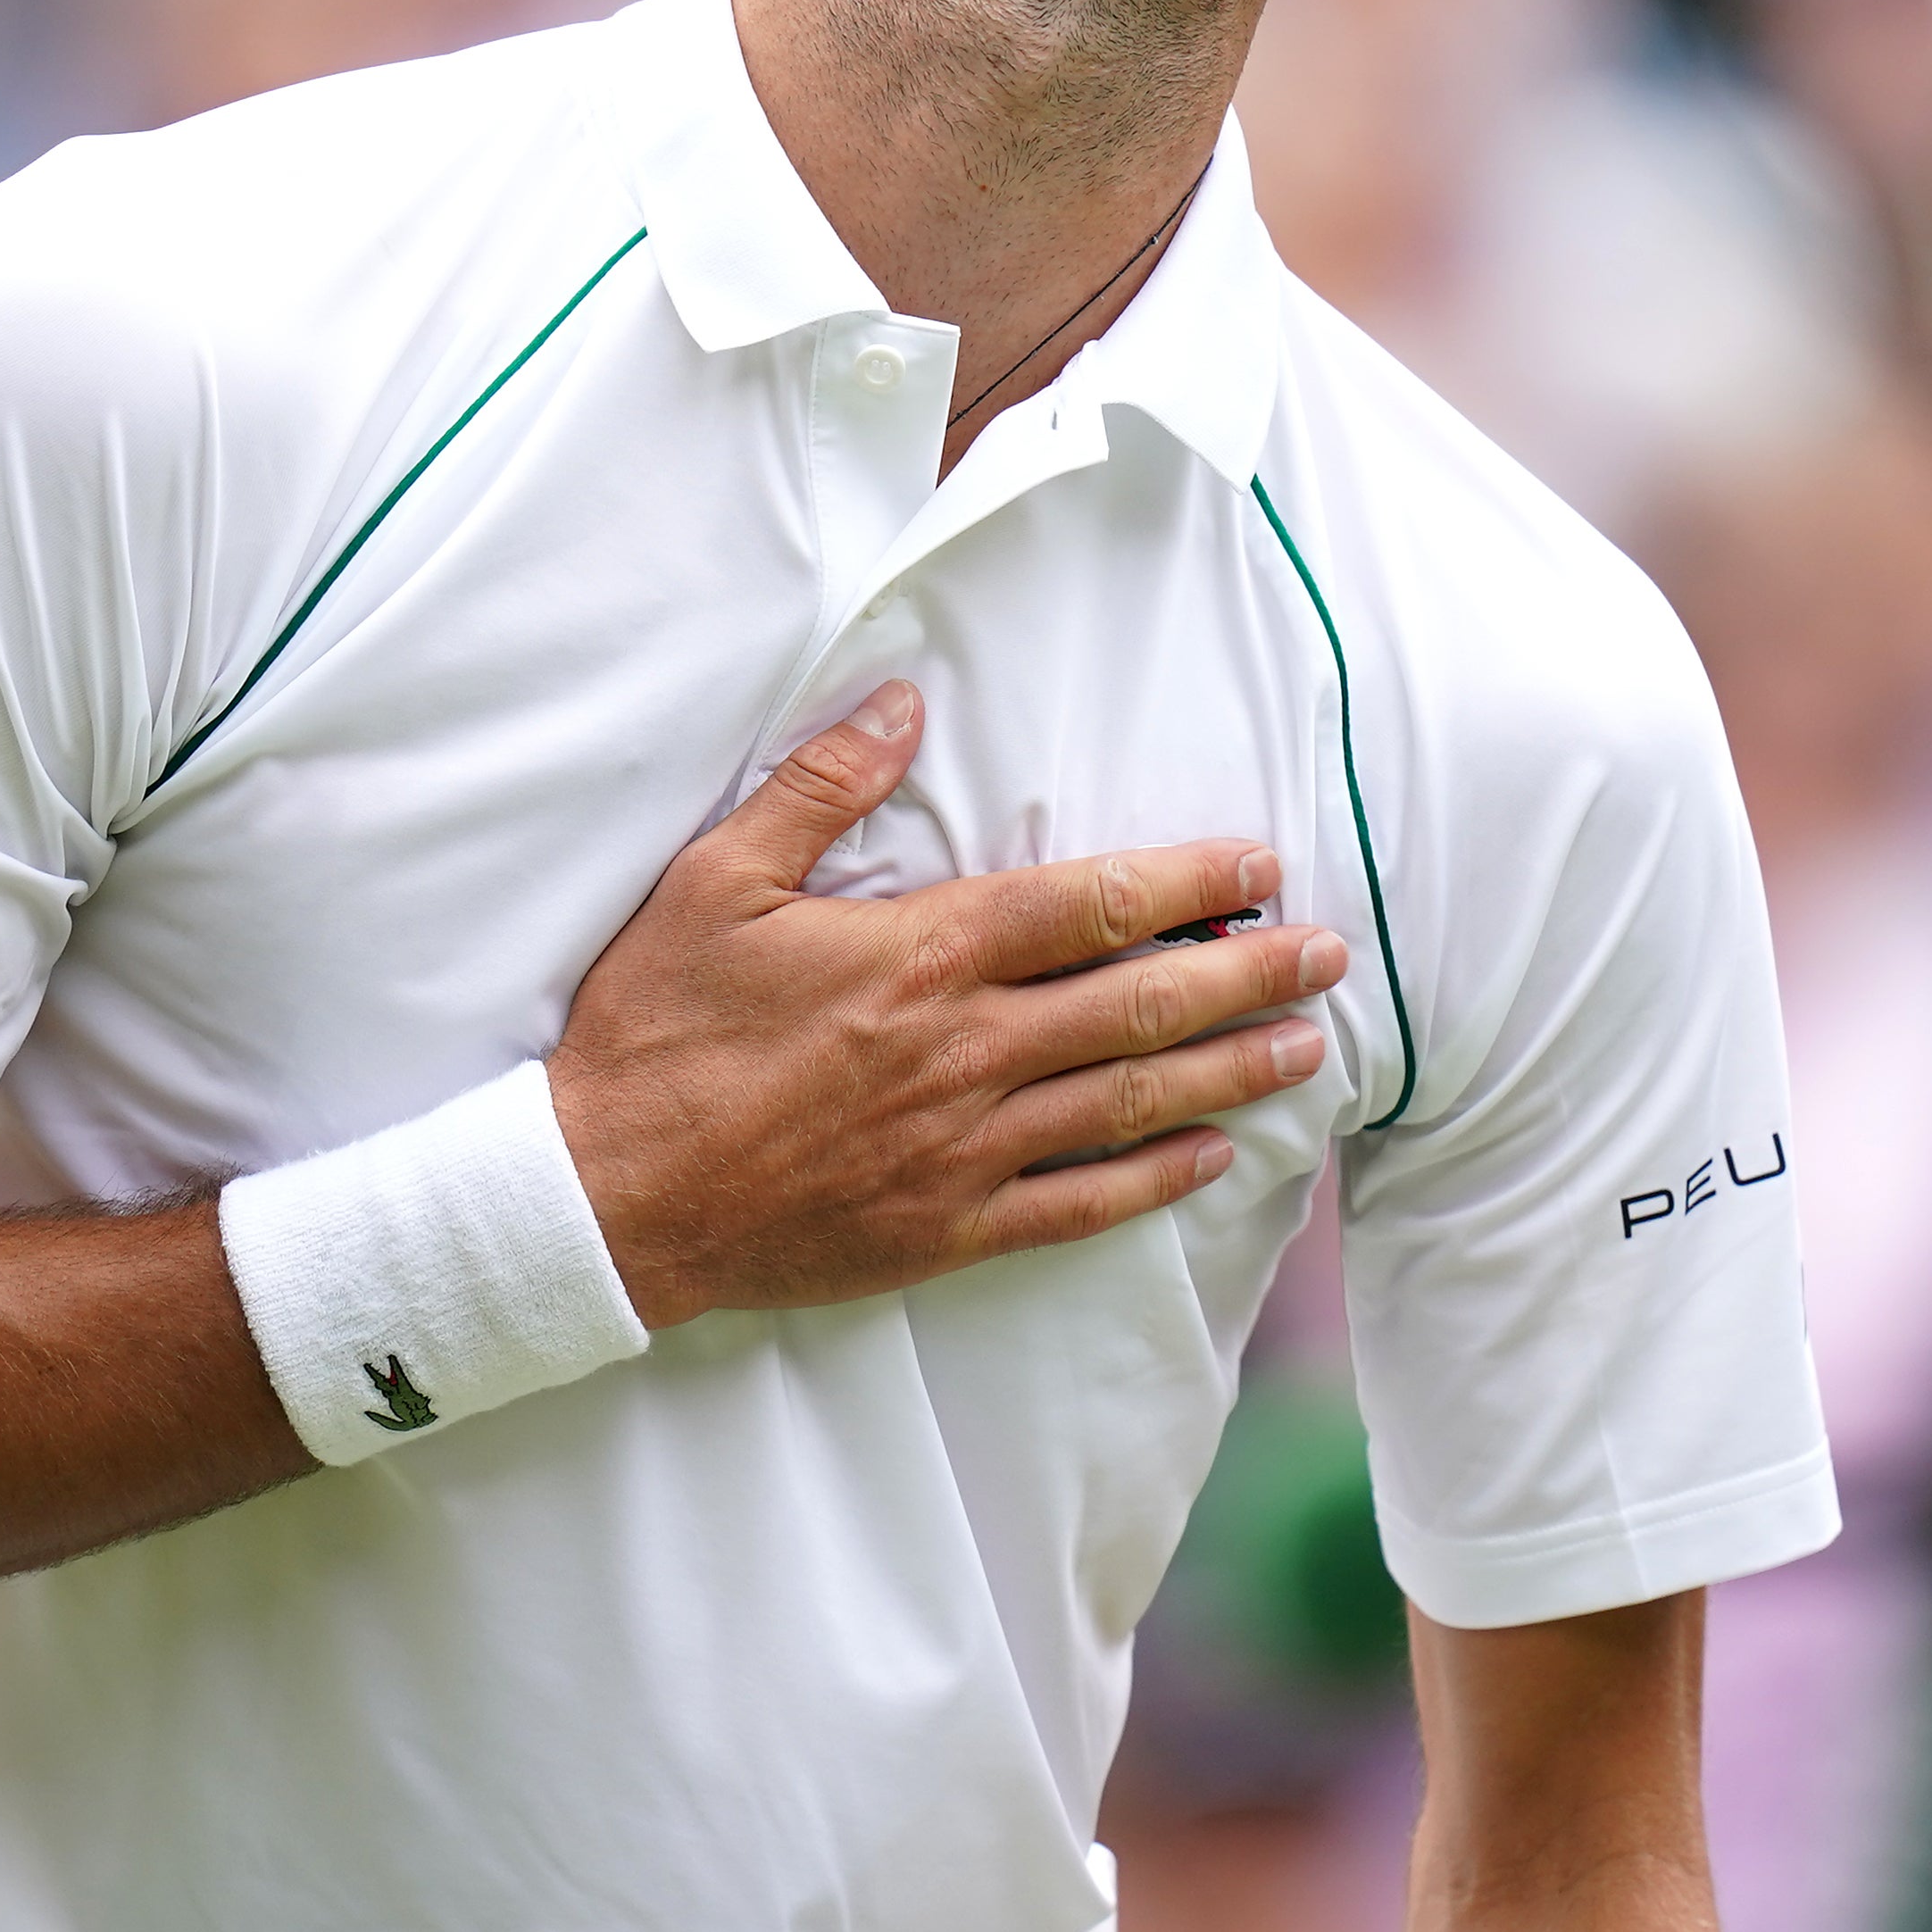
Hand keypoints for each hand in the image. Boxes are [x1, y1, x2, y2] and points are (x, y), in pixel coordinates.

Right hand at [548, 681, 1345, 1327]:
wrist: (603, 1197)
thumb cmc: (654, 1030)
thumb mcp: (715, 881)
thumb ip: (818, 788)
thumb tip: (904, 704)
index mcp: (921, 954)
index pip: (1090, 905)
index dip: (1187, 881)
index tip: (1258, 865)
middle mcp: (964, 1049)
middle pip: (1139, 1001)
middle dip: (1247, 972)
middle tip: (1327, 952)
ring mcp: (963, 1145)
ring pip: (1129, 1099)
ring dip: (1229, 1068)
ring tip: (1306, 1044)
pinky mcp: (946, 1227)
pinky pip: (1078, 1203)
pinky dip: (1155, 1177)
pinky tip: (1212, 1155)